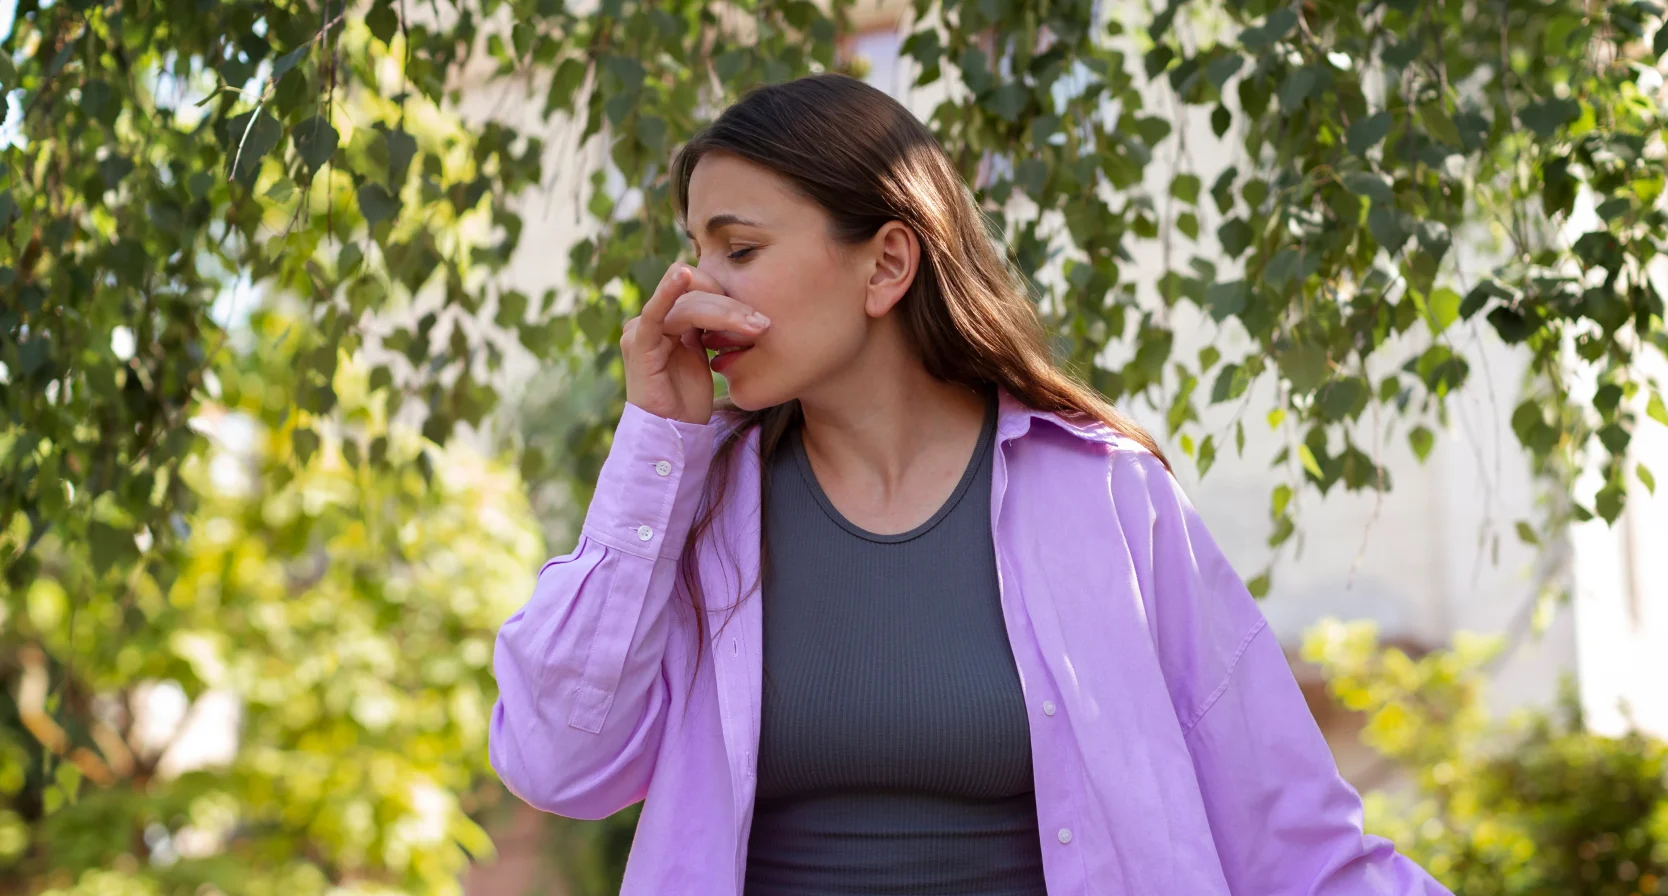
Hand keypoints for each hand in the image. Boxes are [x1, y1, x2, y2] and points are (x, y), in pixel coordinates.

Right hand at [622, 263, 768, 424]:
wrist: (673, 430)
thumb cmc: (689, 397)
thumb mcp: (704, 352)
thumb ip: (709, 324)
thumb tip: (737, 300)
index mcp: (667, 318)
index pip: (699, 287)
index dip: (728, 295)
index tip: (758, 318)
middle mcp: (652, 318)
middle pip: (696, 294)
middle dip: (732, 307)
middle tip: (762, 325)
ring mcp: (641, 328)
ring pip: (688, 305)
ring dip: (724, 313)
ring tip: (753, 328)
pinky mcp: (639, 343)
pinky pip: (655, 313)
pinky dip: (669, 292)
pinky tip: (684, 276)